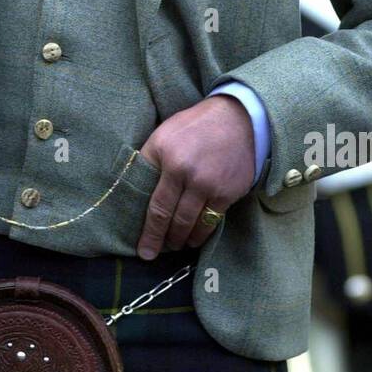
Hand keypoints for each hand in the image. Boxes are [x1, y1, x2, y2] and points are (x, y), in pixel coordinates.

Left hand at [134, 94, 255, 258]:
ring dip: (181, 239)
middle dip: (162, 240)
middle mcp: (185, 171)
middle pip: (170, 217)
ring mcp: (208, 183)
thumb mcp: (164, 134)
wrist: (237, 118)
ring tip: (175, 245)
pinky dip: (201, 233)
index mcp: (165, 154)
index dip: (148, 231)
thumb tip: (134, 189)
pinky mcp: (228, 192)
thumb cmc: (194, 127)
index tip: (143, 250)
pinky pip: (211, 221)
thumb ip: (150, 160)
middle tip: (155, 253)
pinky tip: (194, 238)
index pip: (153, 202)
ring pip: (190, 223)